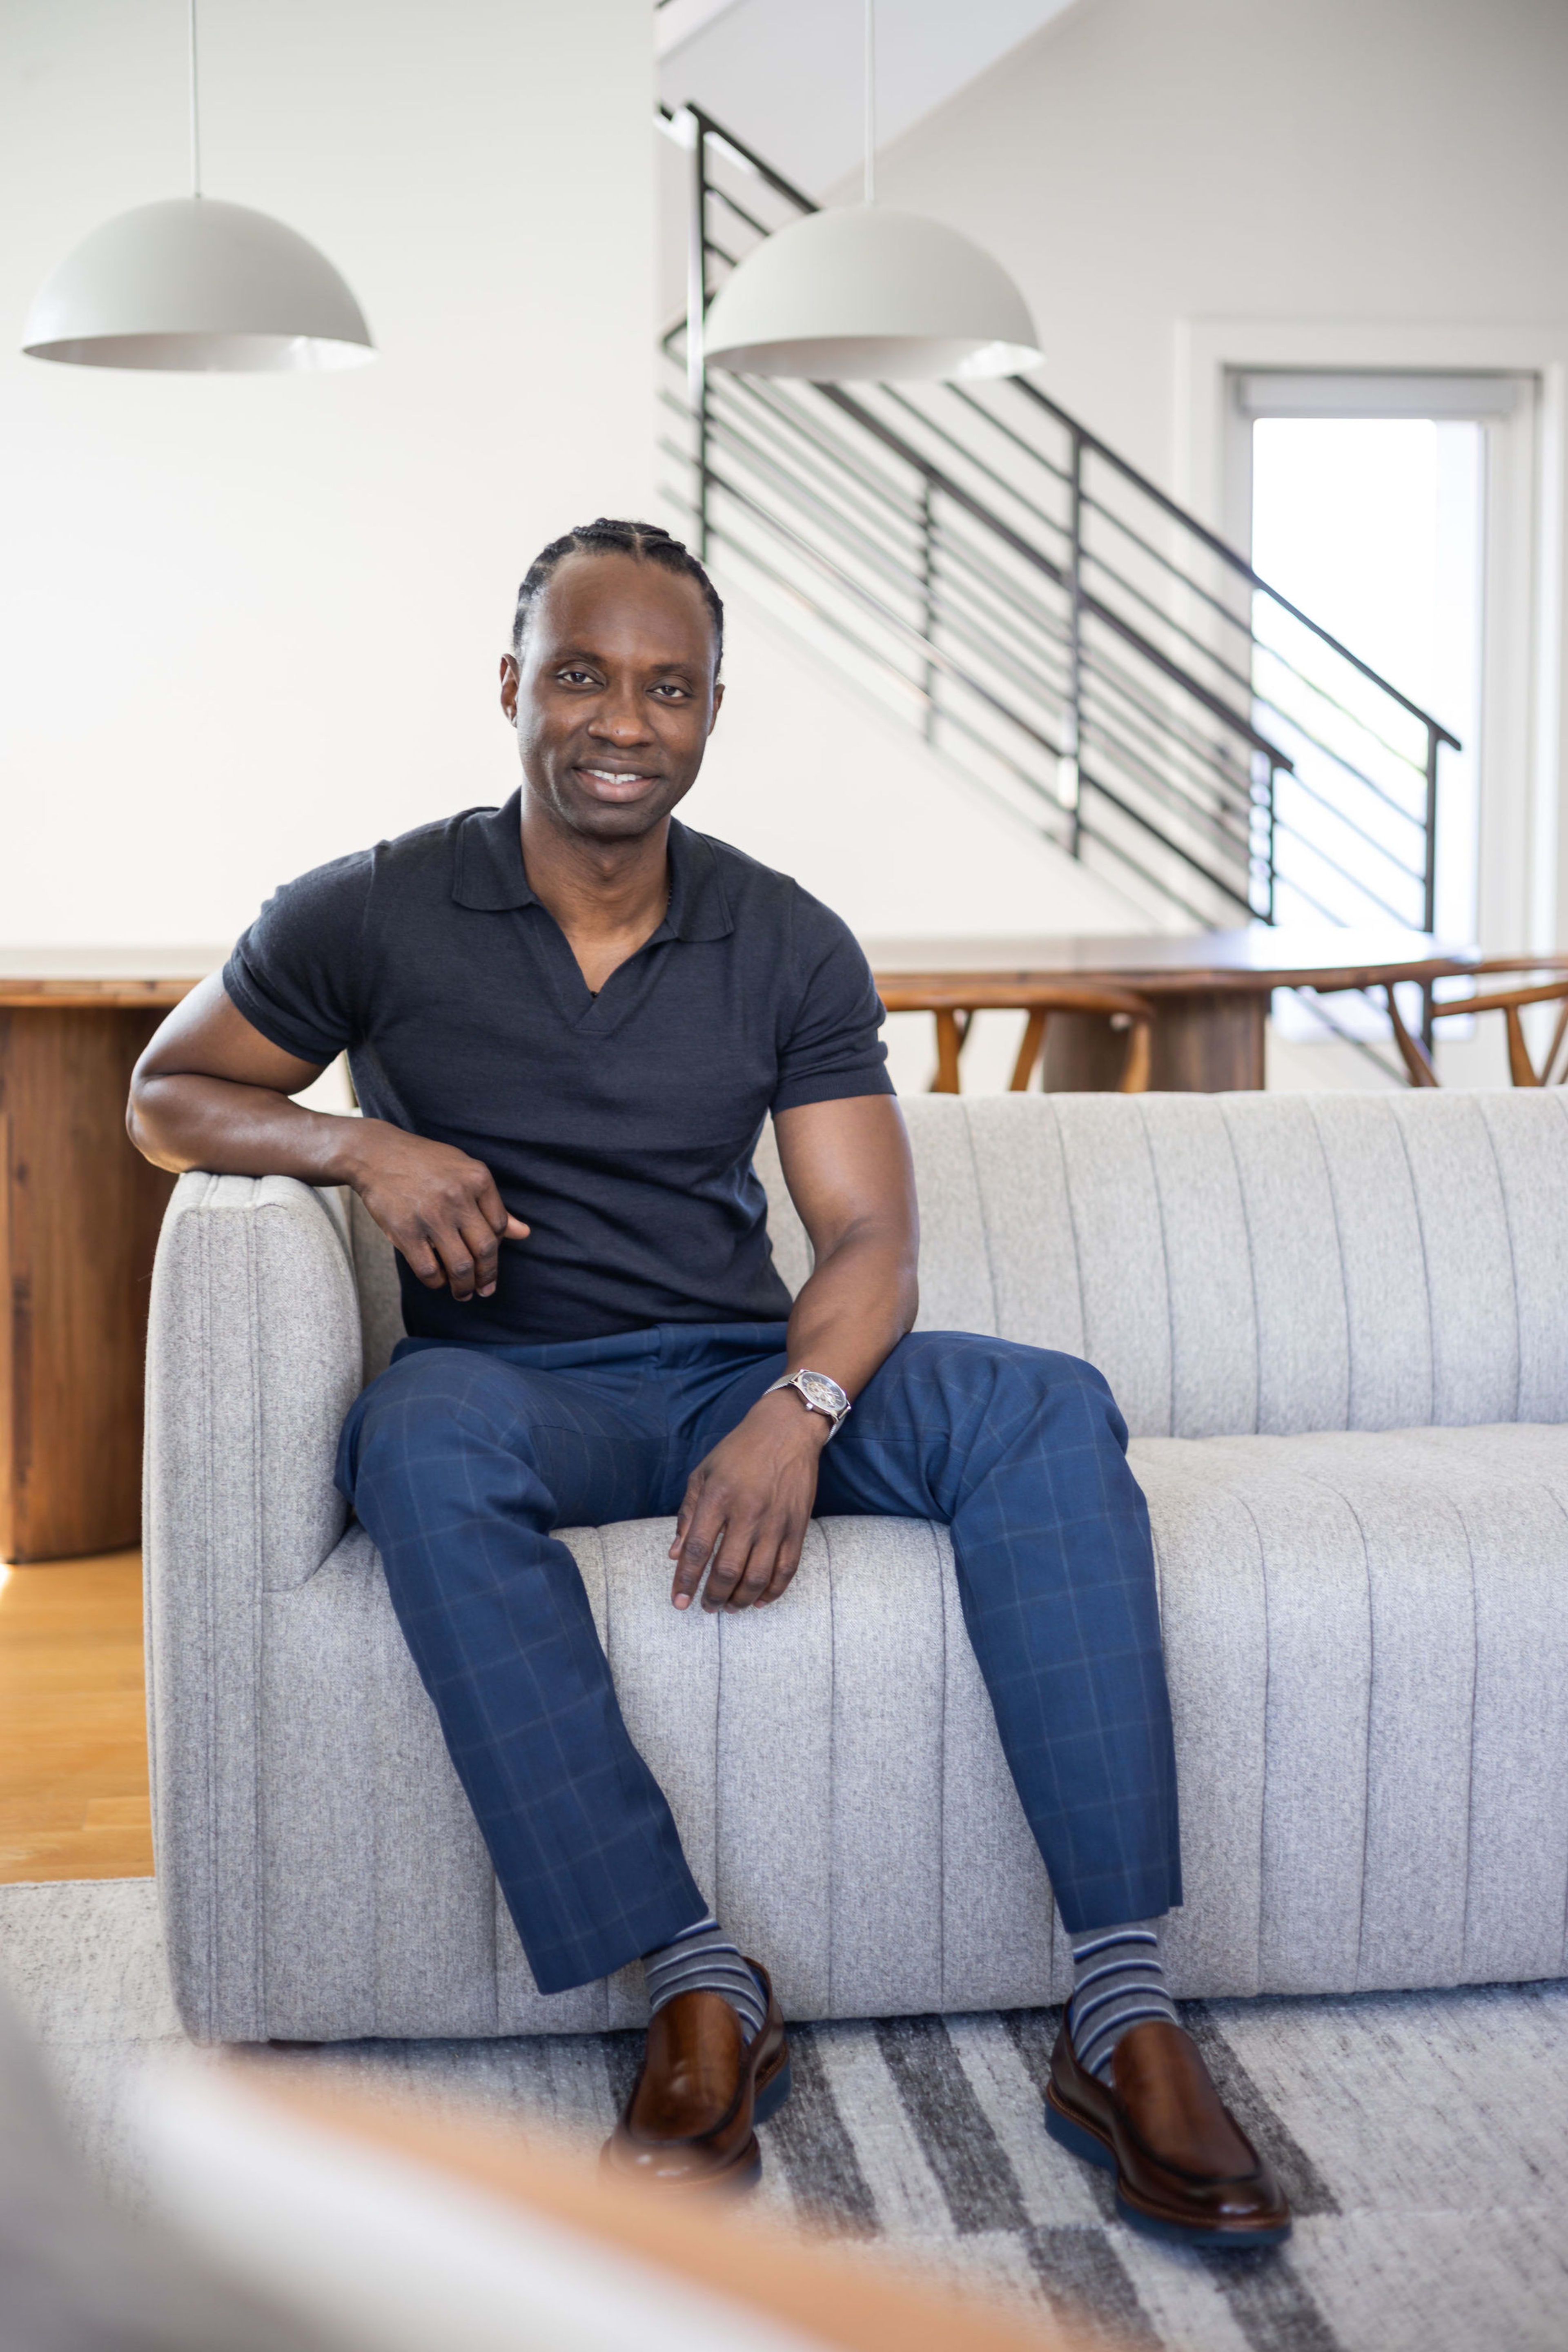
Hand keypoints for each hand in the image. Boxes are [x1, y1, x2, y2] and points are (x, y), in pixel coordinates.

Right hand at [345, 1120, 528, 1300]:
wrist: (376, 1153)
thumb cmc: (424, 1163)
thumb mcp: (464, 1171)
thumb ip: (492, 1204)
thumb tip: (524, 1233)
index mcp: (477, 1179)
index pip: (500, 1225)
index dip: (496, 1247)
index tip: (488, 1258)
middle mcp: (458, 1197)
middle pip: (485, 1249)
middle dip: (488, 1276)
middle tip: (485, 1289)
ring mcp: (432, 1215)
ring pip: (461, 1266)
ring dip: (465, 1287)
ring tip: (464, 1293)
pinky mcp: (406, 1231)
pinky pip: (430, 1270)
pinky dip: (437, 1282)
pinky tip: (438, 1280)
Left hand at [669, 1390, 828, 1612]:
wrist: (787, 1430)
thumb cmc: (739, 1451)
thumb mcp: (703, 1473)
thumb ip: (687, 1514)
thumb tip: (676, 1555)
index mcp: (718, 1497)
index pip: (697, 1549)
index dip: (686, 1581)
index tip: (678, 1601)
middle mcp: (748, 1512)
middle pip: (728, 1570)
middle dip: (713, 1597)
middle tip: (706, 1607)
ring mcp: (776, 1521)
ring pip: (758, 1576)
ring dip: (741, 1599)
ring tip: (729, 1607)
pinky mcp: (798, 1526)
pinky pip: (787, 1569)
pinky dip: (773, 1591)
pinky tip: (759, 1600)